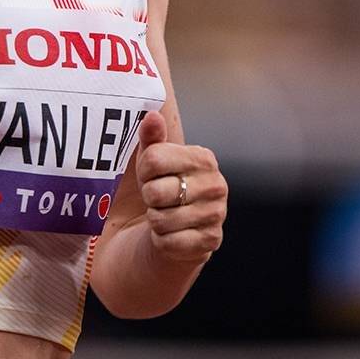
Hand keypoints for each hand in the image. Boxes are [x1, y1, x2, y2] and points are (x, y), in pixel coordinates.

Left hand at [135, 110, 226, 264]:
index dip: (144, 171)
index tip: (152, 176)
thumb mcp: (154, 161)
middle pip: (155, 191)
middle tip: (159, 199)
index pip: (153, 159)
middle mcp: (216, 185)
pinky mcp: (210, 242)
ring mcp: (216, 214)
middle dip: (149, 198)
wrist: (177, 229)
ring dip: (155, 221)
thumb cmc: (164, 188)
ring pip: (159, 219)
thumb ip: (152, 138)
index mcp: (204, 158)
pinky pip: (167, 242)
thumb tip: (153, 116)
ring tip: (166, 215)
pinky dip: (162, 241)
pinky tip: (172, 233)